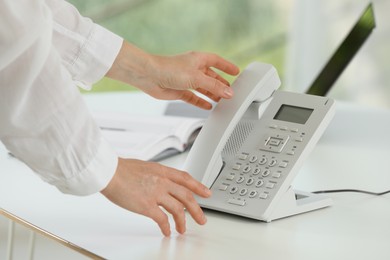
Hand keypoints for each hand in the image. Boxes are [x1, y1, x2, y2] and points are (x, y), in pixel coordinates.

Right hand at [100, 158, 210, 235]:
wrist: (108, 172)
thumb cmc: (122, 169)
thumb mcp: (145, 166)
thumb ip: (156, 174)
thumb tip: (161, 181)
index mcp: (162, 170)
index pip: (186, 179)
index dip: (199, 186)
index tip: (207, 193)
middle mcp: (163, 181)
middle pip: (187, 196)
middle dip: (197, 210)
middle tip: (202, 219)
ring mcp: (156, 193)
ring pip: (178, 209)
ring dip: (182, 222)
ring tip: (183, 229)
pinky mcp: (147, 206)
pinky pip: (162, 219)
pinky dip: (166, 227)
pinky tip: (167, 231)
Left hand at [106, 41, 239, 109]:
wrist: (149, 76)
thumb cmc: (169, 69)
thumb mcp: (196, 78)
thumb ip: (214, 87)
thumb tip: (228, 92)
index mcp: (198, 59)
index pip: (217, 61)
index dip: (226, 66)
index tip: (236, 71)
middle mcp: (192, 69)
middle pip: (211, 77)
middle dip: (220, 84)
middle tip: (230, 91)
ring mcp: (186, 80)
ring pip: (203, 88)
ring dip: (212, 94)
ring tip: (222, 101)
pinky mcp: (179, 90)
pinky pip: (193, 97)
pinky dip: (200, 102)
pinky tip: (208, 106)